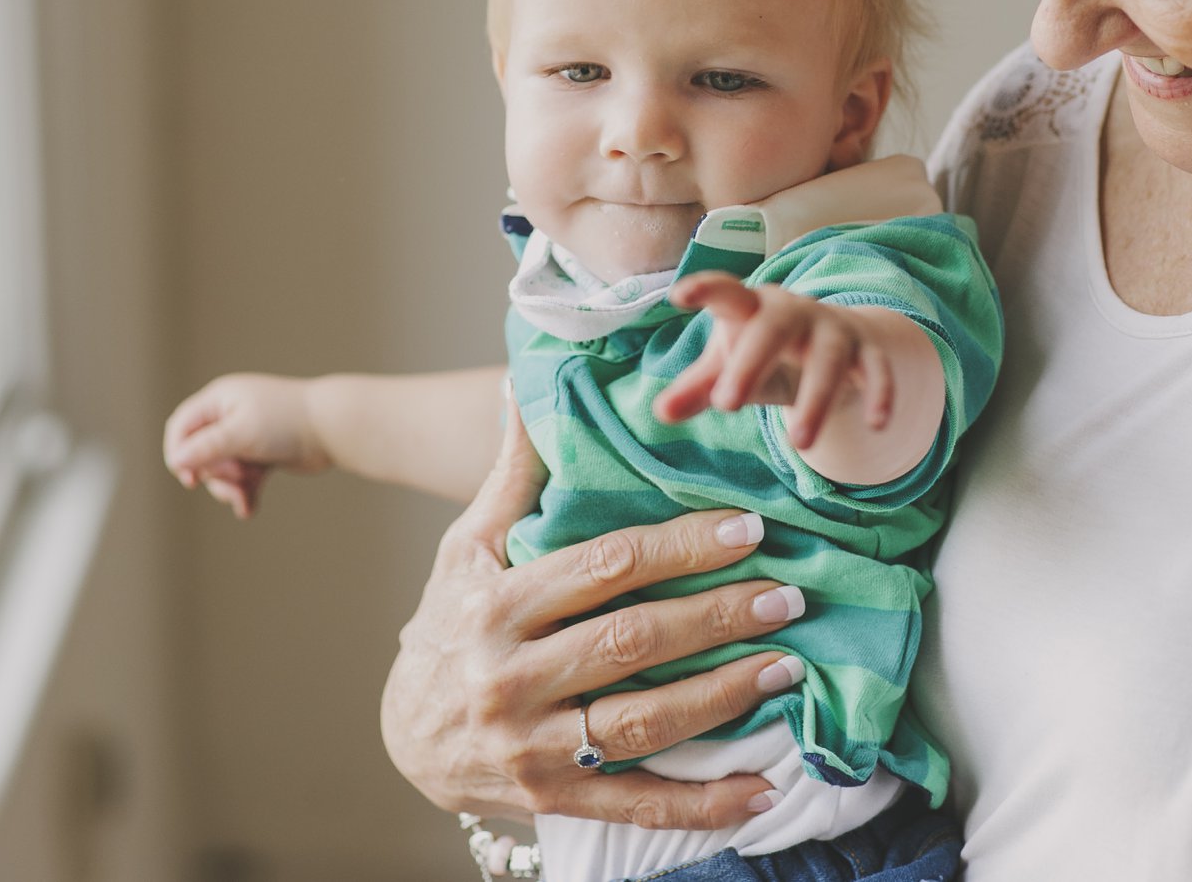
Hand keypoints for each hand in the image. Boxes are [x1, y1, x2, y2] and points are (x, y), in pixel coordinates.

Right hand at [161, 372, 330, 518]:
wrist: (334, 429)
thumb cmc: (287, 422)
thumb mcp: (240, 433)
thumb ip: (206, 448)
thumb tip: (175, 461)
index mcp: (220, 399)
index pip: (181, 427)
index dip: (178, 454)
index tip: (190, 479)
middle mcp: (231, 415)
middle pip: (201, 454)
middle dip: (215, 474)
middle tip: (237, 481)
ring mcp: (248, 436)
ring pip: (222, 471)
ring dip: (230, 488)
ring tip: (245, 497)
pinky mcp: (264, 455)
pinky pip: (243, 479)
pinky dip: (245, 493)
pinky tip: (249, 509)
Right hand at [380, 404, 807, 826]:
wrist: (402, 735)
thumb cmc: (448, 625)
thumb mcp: (466, 546)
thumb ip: (512, 475)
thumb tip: (526, 385)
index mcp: (496, 605)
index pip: (604, 568)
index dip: (680, 547)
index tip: (748, 528)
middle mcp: (510, 677)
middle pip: (632, 642)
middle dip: (718, 616)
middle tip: (789, 595)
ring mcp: (532, 746)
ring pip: (642, 723)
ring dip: (723, 696)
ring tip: (787, 667)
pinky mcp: (552, 800)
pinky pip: (638, 806)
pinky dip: (703, 804)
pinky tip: (762, 793)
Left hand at [653, 272, 897, 449]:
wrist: (831, 339)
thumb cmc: (765, 352)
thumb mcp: (729, 365)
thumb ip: (697, 387)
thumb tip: (661, 412)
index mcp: (751, 307)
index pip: (727, 294)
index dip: (705, 290)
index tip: (678, 296)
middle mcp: (794, 313)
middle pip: (774, 328)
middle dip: (751, 364)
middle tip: (725, 404)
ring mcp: (833, 330)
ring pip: (828, 358)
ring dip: (814, 398)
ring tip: (798, 442)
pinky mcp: (867, 351)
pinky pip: (876, 369)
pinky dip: (879, 393)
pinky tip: (875, 424)